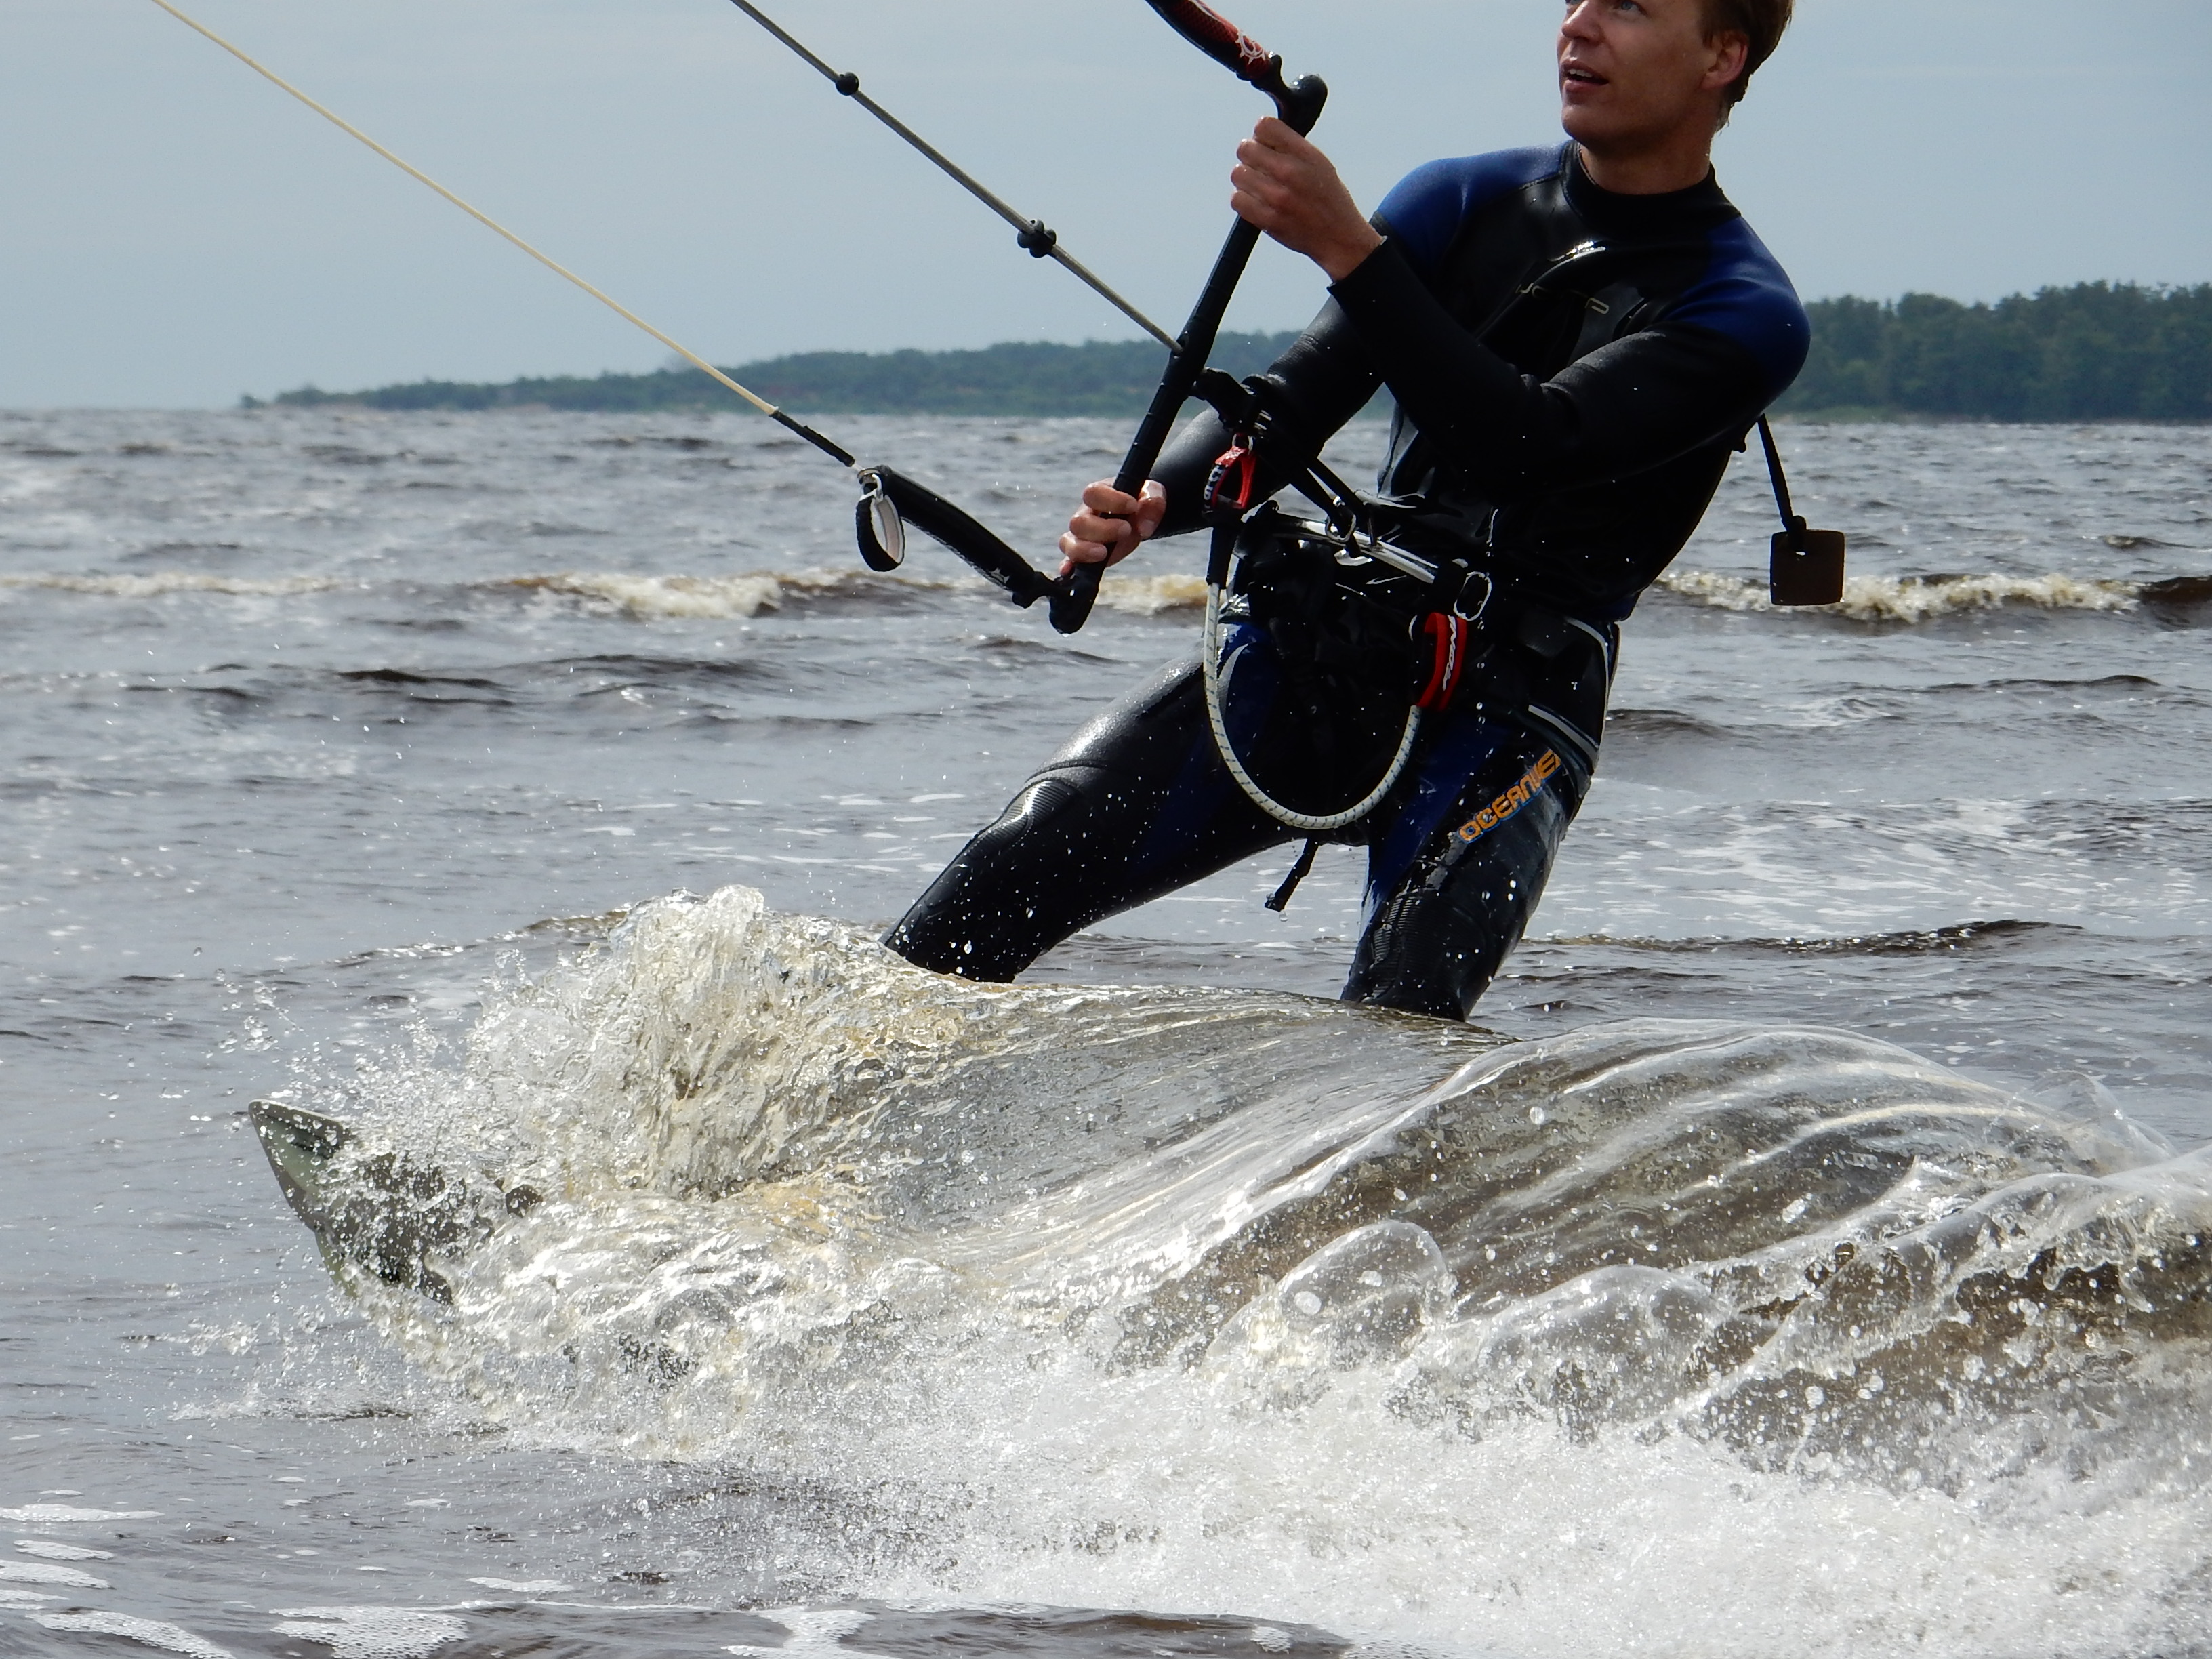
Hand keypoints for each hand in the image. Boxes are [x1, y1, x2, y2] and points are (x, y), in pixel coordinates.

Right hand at [1059, 479, 1167, 575]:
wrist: (1140, 514)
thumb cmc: (1141, 501)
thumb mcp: (1152, 494)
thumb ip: (1152, 503)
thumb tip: (1144, 528)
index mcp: (1099, 495)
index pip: (1092, 493)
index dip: (1110, 500)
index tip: (1132, 506)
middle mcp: (1085, 515)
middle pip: (1078, 522)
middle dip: (1102, 529)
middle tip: (1126, 530)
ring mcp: (1082, 536)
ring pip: (1068, 542)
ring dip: (1084, 549)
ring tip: (1104, 553)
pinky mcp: (1085, 555)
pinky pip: (1069, 560)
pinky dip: (1068, 566)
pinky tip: (1070, 572)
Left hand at [1230, 117, 1383, 281]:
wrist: (1338, 237)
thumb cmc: (1327, 198)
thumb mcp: (1318, 163)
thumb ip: (1290, 147)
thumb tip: (1259, 135)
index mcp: (1305, 154)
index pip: (1264, 126)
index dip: (1261, 135)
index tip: (1267, 146)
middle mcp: (1290, 172)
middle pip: (1245, 149)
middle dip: (1250, 156)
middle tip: (1261, 167)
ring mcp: (1277, 197)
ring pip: (1238, 174)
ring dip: (1246, 179)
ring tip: (1261, 186)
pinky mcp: (1267, 220)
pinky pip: (1237, 200)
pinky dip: (1243, 199)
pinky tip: (1257, 201)